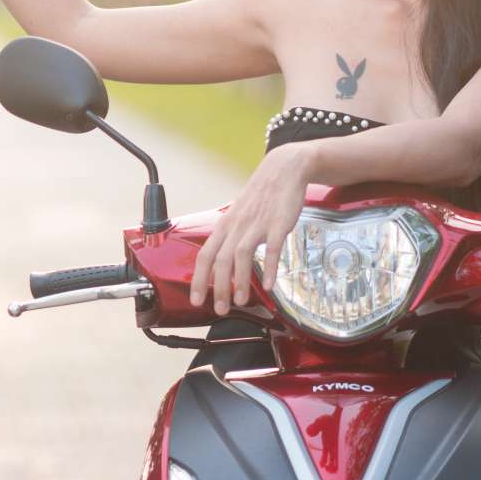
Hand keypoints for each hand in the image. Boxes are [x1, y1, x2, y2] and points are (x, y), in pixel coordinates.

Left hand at [190, 143, 315, 313]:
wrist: (283, 169)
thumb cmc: (261, 196)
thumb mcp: (238, 215)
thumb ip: (230, 237)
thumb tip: (222, 262)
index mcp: (225, 225)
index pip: (204, 255)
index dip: (199, 279)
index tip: (197, 300)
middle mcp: (237, 226)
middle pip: (220, 260)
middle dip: (218, 288)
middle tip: (220, 310)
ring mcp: (257, 224)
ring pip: (241, 256)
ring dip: (240, 281)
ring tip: (241, 302)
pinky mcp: (278, 223)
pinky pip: (271, 248)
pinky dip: (269, 267)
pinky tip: (269, 284)